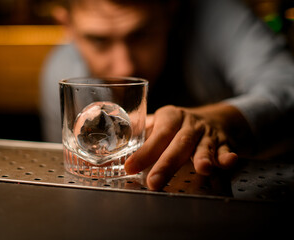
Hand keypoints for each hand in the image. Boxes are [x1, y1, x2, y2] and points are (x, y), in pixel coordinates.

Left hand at [124, 104, 249, 189]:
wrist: (214, 118)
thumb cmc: (179, 125)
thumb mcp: (160, 124)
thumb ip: (140, 137)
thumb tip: (109, 157)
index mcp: (170, 117)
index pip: (157, 135)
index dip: (144, 151)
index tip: (130, 167)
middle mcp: (189, 124)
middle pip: (178, 143)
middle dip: (167, 163)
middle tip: (155, 182)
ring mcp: (207, 133)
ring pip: (204, 145)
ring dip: (203, 156)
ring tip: (202, 168)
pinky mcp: (224, 143)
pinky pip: (226, 149)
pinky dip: (227, 157)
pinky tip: (229, 162)